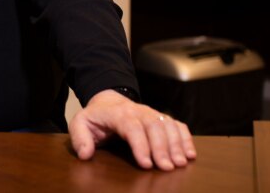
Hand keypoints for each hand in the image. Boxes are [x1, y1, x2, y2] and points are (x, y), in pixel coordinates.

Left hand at [69, 89, 196, 170]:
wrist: (108, 102)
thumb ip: (79, 138)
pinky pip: (177, 125)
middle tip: (167, 168)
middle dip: (161, 147)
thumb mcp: (79, 124)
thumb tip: (85, 154)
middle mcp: (138, 111)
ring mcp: (152, 113)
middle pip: (153, 126)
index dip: (140, 145)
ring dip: (176, 144)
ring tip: (180, 163)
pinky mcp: (161, 118)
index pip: (131, 126)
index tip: (146, 164)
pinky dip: (185, 138)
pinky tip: (190, 154)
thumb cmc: (95, 118)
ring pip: (168, 124)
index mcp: (118, 113)